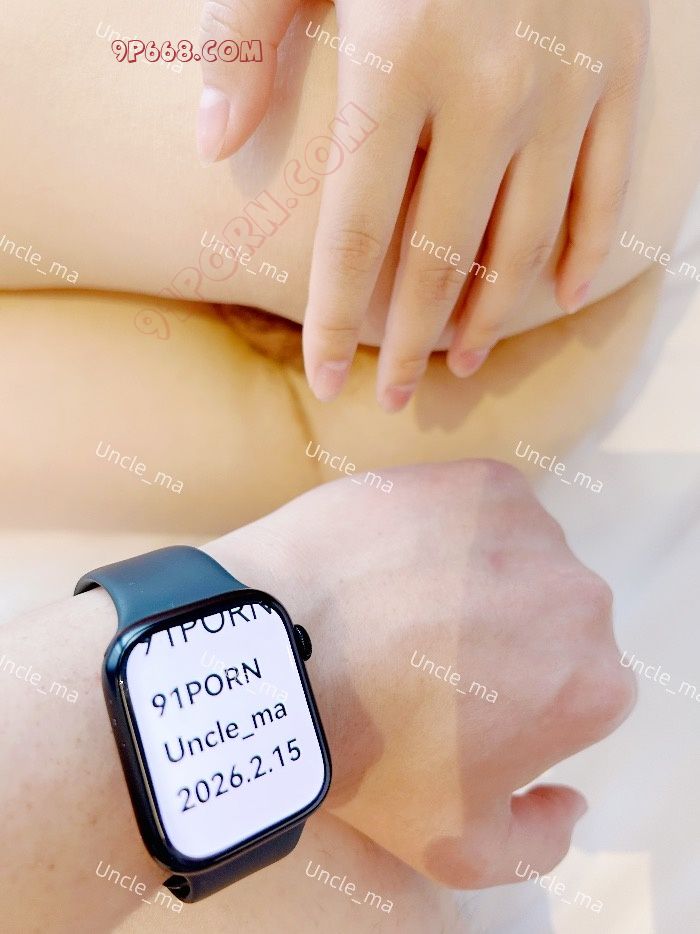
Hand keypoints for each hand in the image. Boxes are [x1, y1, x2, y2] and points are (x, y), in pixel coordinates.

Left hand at [196, 0, 648, 409]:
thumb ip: (245, 37)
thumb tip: (214, 143)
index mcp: (397, 61)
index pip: (354, 234)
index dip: (335, 318)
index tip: (325, 377)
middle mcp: (488, 88)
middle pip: (440, 257)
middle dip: (412, 340)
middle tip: (397, 396)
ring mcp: (565, 82)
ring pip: (526, 240)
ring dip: (492, 316)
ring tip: (464, 364)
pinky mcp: (621, 69)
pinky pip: (607, 186)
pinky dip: (585, 249)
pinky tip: (562, 299)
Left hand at [210, 459, 635, 887]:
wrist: (282, 649)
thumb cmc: (367, 753)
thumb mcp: (457, 849)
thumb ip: (540, 841)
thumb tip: (570, 800)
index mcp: (593, 686)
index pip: (569, 693)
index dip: (510, 703)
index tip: (451, 706)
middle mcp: (583, 600)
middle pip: (548, 623)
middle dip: (500, 640)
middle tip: (421, 657)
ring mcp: (533, 530)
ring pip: (517, 561)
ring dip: (476, 579)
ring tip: (398, 603)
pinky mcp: (483, 481)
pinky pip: (481, 511)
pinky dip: (449, 529)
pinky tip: (393, 560)